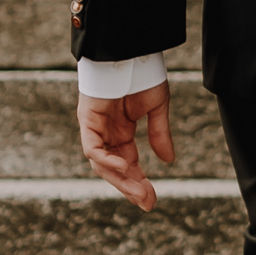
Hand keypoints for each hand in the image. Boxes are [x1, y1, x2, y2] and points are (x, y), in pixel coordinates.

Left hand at [78, 81, 175, 210]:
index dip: (139, 182)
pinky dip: (107, 160)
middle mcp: (106, 133)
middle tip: (148, 202)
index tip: (152, 199)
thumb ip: (160, 135)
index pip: (128, 164)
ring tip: (139, 191)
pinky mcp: (87, 120)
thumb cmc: (142, 73)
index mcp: (121, 132)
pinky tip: (126, 167)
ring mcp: (95, 127)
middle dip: (130, 187)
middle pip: (114, 169)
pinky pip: (93, 148)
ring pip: (102, 164)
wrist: (129, 51)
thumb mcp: (157, 108)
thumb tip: (168, 161)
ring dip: (120, 179)